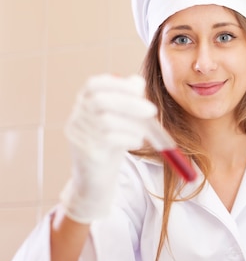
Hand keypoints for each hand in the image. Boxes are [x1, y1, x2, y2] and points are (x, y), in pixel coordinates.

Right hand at [60, 74, 156, 223]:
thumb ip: (128, 100)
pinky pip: (109, 140)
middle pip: (100, 101)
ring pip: (106, 121)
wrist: (96, 179)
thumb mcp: (121, 119)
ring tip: (144, 133)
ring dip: (132, 125)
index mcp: (85, 103)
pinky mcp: (85, 152)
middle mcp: (77, 116)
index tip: (139, 89)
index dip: (116, 84)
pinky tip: (136, 142)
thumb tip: (137, 81)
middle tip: (152, 110)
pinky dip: (128, 138)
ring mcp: (78, 134)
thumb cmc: (112, 143)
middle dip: (129, 103)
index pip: (94, 84)